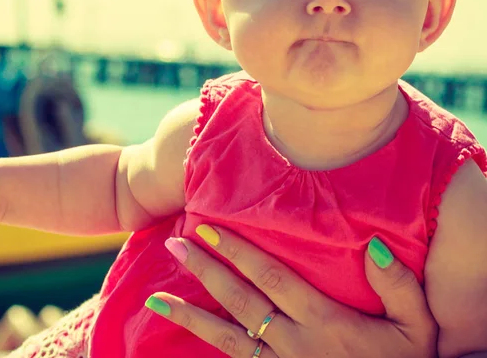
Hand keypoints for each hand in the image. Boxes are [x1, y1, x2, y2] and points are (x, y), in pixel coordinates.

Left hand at [147, 226, 436, 357]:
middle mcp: (295, 342)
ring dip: (190, 314)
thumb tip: (375, 244)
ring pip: (225, 338)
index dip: (238, 251)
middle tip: (175, 244)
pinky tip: (182, 341)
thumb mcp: (416, 327)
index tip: (208, 228)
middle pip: (240, 300)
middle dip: (205, 270)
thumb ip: (397, 286)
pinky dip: (206, 352)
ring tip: (156, 297)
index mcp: (325, 321)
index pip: (271, 277)